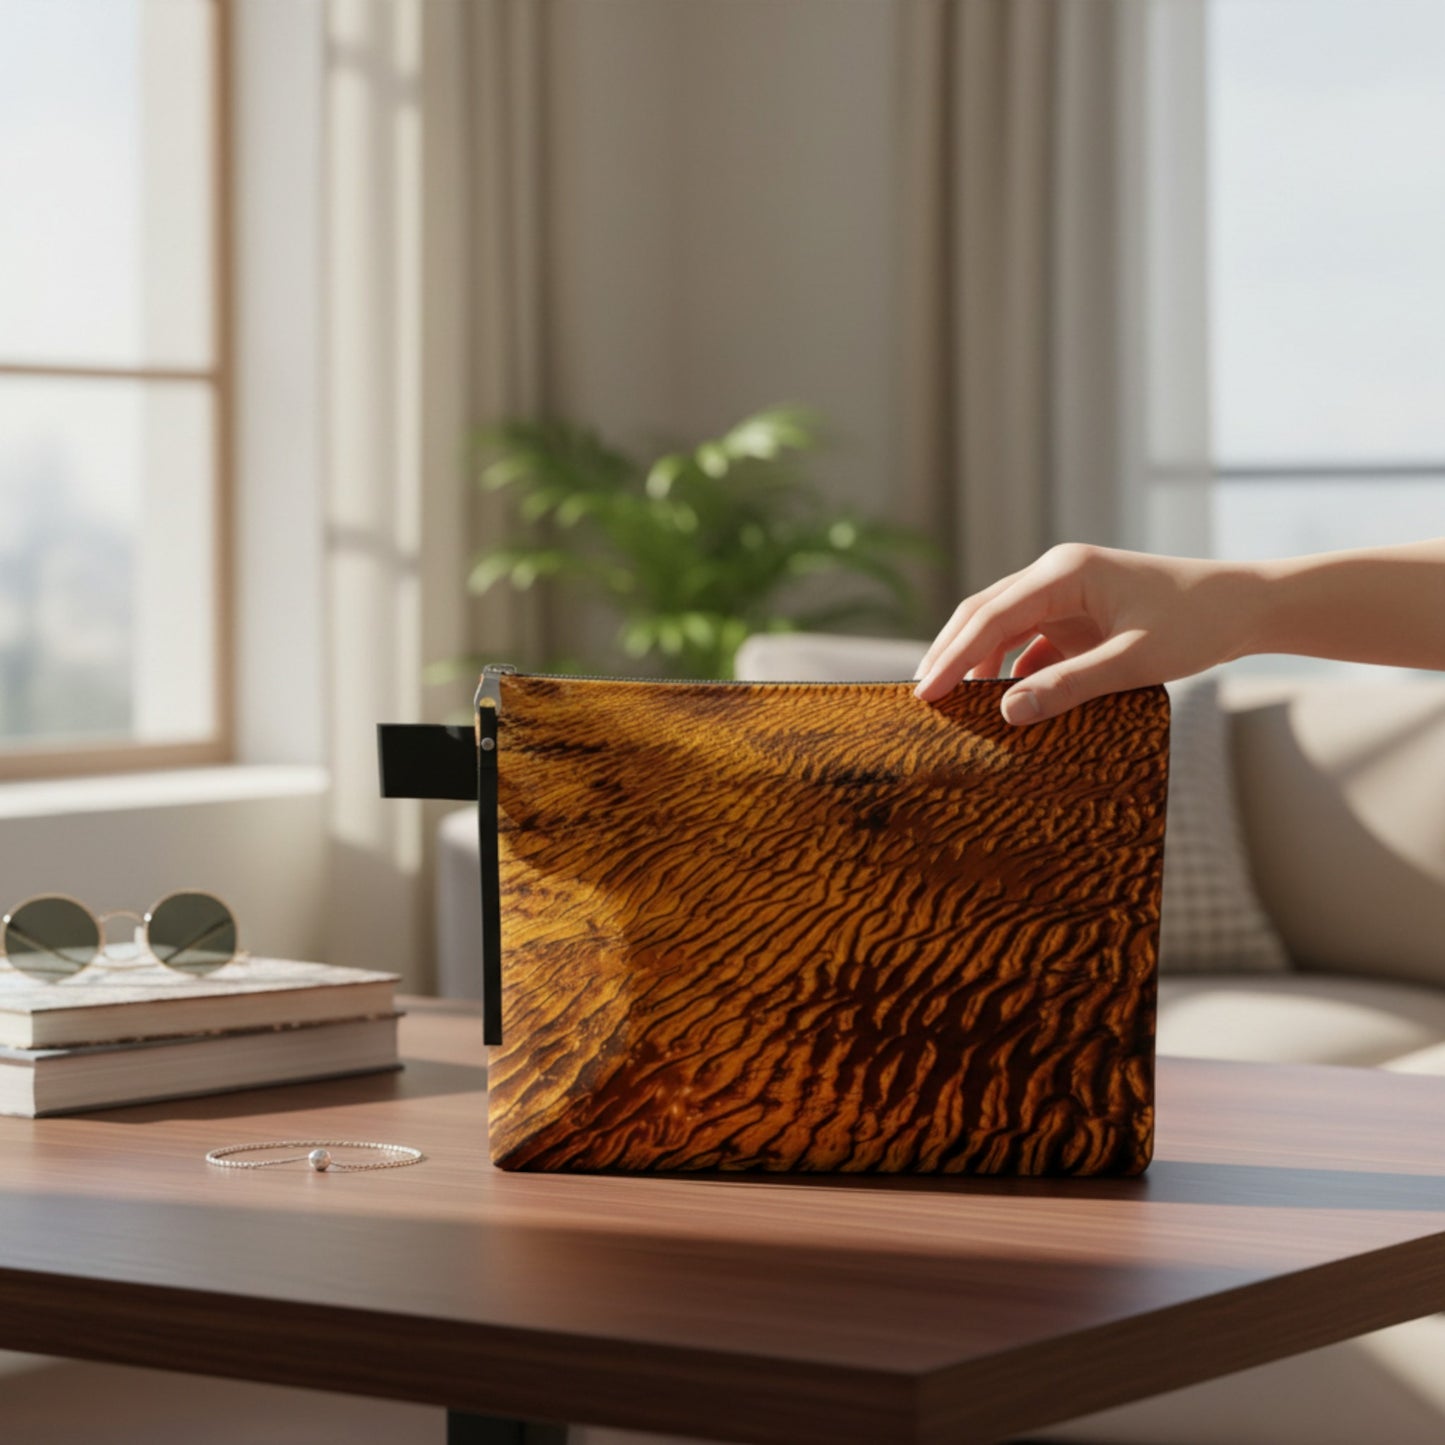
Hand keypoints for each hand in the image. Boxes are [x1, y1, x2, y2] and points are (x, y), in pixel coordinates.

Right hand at [912, 544, 1255, 723]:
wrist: (1248, 605)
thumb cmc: (1198, 624)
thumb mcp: (1133, 660)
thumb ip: (1069, 686)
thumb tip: (1007, 713)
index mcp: (1064, 572)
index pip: (990, 615)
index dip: (953, 655)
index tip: (925, 693)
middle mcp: (1057, 575)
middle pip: (984, 613)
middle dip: (951, 654)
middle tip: (922, 698)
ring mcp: (1067, 594)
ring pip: (1003, 627)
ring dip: (977, 662)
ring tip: (952, 703)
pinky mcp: (1080, 615)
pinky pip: (1031, 641)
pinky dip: (1013, 669)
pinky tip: (1002, 701)